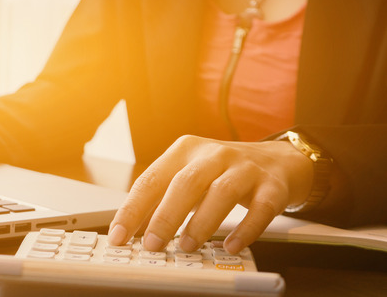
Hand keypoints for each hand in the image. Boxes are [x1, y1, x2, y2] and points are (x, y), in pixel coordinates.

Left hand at [107, 135, 312, 253]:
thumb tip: (134, 230)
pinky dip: (246, 229)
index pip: (151, 179)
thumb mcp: (190, 175)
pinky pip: (261, 208)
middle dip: (165, 216)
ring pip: (221, 192)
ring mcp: (245, 168)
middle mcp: (213, 154)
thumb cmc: (224, 171)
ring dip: (201, 222)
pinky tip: (232, 245)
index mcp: (184, 150)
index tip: (119, 235)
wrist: (278, 159)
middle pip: (185, 183)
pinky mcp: (272, 186)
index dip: (132, 209)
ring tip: (187, 246)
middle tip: (152, 244)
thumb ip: (164, 197)